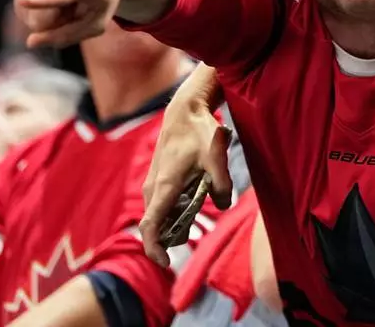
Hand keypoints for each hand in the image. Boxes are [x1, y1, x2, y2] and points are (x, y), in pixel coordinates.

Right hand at [14, 0, 127, 48]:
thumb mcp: (99, 19)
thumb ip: (68, 35)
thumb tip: (31, 42)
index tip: (25, 0)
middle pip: (39, 21)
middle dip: (54, 22)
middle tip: (74, 4)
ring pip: (27, 15)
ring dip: (46, 12)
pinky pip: (21, 6)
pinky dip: (37, 4)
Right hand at [139, 85, 233, 266]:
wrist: (183, 112)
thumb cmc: (199, 133)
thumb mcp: (216, 157)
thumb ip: (222, 184)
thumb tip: (223, 205)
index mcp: (164, 187)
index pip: (150, 226)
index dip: (154, 248)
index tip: (166, 261)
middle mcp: (153, 188)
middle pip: (156, 225)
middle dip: (170, 236)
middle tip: (194, 230)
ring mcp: (153, 184)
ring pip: (159, 215)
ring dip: (174, 222)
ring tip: (197, 210)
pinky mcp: (157, 179)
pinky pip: (162, 204)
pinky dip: (174, 210)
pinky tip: (194, 199)